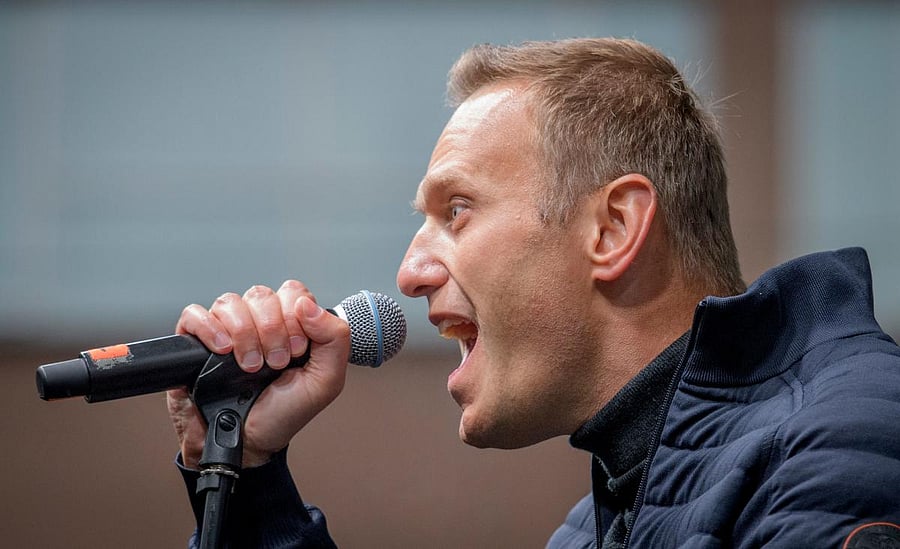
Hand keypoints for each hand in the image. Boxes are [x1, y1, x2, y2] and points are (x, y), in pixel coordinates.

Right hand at [166, 280, 349, 468]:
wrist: (246, 444)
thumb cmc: (283, 414)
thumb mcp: (325, 382)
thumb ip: (334, 339)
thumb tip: (308, 305)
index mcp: (290, 326)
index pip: (293, 293)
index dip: (296, 315)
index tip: (298, 350)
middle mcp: (258, 323)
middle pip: (261, 295)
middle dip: (272, 329)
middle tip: (276, 362)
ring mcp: (226, 331)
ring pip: (229, 302)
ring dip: (244, 333)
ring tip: (250, 366)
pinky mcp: (194, 343)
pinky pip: (194, 314)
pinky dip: (209, 328)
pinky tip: (223, 351)